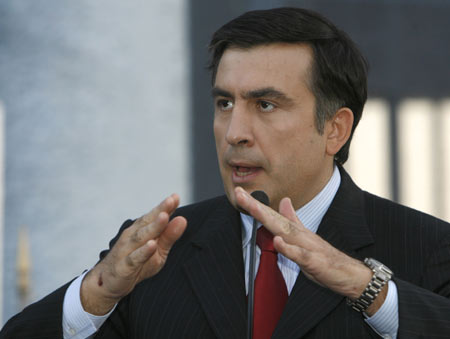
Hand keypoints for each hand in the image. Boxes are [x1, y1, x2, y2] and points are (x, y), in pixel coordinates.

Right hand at [81, 193, 186, 314]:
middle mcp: (133, 236)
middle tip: (171, 200)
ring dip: (153, 226)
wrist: (109, 283)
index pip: (155, 215)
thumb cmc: (138, 263)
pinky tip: (151, 245)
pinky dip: (143, 251)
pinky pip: (134, 258)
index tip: (176, 196)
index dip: (165, 206)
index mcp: (141, 229)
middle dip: (160, 210)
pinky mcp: (124, 266)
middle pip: (148, 222)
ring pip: (141, 237)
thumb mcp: (158, 250)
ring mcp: (127, 250)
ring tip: (164, 217)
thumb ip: (169, 235)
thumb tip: (183, 219)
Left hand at [235, 187, 386, 314]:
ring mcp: (308, 247)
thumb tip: (284, 201)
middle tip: (239, 194)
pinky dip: (289, 248)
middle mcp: (299, 235)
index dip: (255, 204)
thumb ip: (293, 219)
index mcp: (295, 231)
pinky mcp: (315, 262)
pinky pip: (301, 255)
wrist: (351, 274)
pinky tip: (278, 241)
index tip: (238, 192)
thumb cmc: (326, 257)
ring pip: (286, 232)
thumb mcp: (305, 237)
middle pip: (274, 218)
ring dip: (270, 221)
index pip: (271, 215)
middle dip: (256, 206)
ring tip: (254, 209)